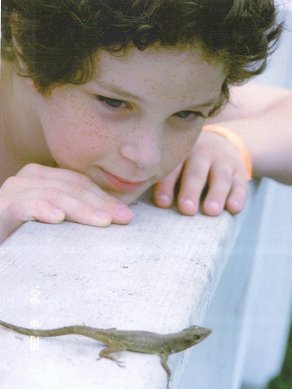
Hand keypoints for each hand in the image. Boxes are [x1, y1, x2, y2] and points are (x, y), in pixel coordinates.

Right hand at [0, 164, 132, 242]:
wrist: (1, 239)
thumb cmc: (26, 232)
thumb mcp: (54, 219)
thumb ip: (75, 212)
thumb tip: (113, 216)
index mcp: (44, 177)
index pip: (80, 183)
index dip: (105, 197)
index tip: (126, 214)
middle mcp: (29, 178)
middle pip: (71, 187)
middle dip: (100, 203)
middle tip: (123, 218)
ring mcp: (15, 191)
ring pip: (54, 194)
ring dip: (81, 208)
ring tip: (103, 221)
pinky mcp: (3, 207)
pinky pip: (24, 205)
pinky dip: (42, 209)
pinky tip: (58, 218)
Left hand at [152, 130, 248, 215]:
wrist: (223, 142)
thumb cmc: (188, 162)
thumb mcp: (177, 161)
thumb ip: (162, 178)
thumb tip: (134, 201)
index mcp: (181, 154)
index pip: (172, 168)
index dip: (167, 185)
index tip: (162, 203)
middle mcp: (202, 154)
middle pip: (196, 171)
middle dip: (190, 190)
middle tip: (186, 209)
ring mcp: (222, 161)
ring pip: (220, 177)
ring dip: (216, 194)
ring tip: (211, 211)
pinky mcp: (239, 170)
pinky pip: (240, 182)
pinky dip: (238, 195)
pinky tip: (234, 208)